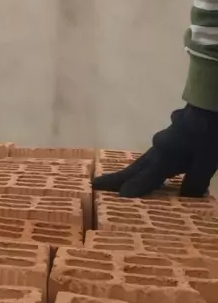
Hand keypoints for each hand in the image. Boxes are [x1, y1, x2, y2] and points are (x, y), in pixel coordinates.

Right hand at [92, 105, 217, 197]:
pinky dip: (150, 163)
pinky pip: (157, 153)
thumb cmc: (207, 133)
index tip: (117, 198)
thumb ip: (194, 182)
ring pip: (144, 159)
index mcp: (164, 156)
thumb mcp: (206, 162)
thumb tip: (185, 199)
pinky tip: (155, 163)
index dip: (133, 188)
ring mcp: (163, 139)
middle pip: (135, 167)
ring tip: (120, 180)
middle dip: (117, 178)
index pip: (146, 177)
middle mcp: (158, 148)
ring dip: (132, 171)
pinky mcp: (172, 133)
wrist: (209, 102)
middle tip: (96, 184)